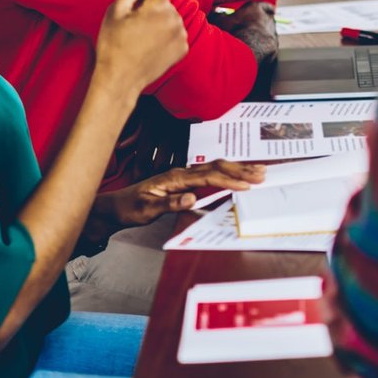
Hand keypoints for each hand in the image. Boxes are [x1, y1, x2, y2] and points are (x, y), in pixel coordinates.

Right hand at [95, 0, 187, 96]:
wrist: (120, 79)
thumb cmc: (113, 44)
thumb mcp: (116, 10)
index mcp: (159, 7)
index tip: (134, 4)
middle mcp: (175, 19)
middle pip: (164, 2)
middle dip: (150, 8)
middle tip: (133, 25)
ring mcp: (181, 35)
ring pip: (170, 17)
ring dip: (158, 22)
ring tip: (140, 38)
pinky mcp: (183, 48)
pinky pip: (174, 32)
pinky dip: (164, 36)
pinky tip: (150, 46)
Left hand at [105, 159, 266, 226]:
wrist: (115, 206)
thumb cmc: (129, 209)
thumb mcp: (146, 211)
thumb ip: (169, 204)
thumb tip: (192, 199)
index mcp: (174, 178)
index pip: (207, 176)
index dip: (229, 180)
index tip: (246, 185)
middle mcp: (181, 172)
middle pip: (216, 166)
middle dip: (240, 169)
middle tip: (262, 173)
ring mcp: (183, 175)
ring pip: (215, 167)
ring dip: (237, 168)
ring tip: (257, 170)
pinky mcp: (184, 181)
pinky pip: (210, 173)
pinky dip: (227, 172)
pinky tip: (237, 174)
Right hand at [211, 0, 277, 63]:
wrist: (245, 48)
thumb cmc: (232, 31)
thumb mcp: (221, 21)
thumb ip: (219, 15)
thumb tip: (215, 13)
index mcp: (255, 8)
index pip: (264, 6)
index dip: (265, 8)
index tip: (269, 9)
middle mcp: (267, 18)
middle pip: (269, 19)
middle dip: (264, 22)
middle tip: (257, 27)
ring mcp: (272, 32)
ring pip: (271, 32)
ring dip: (265, 35)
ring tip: (256, 41)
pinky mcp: (274, 45)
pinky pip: (270, 46)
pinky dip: (265, 48)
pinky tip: (258, 52)